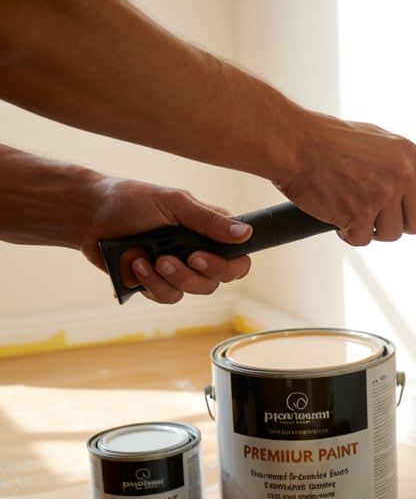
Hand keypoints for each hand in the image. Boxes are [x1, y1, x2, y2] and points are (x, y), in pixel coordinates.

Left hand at [79, 177, 253, 303]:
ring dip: (176, 277)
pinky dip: (153, 283)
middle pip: (220, 279)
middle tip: (188, 258)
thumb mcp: (174, 203)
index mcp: (207, 232)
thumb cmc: (130, 201)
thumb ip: (208, 220)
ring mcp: (177, 271)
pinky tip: (137, 265)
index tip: (206, 256)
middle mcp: (197, 253)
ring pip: (194, 291)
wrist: (88, 215)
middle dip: (202, 272)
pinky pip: (167, 296)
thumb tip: (245, 233)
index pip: (237, 257)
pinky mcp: (155, 284)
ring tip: (153, 260)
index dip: (232, 264)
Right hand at [273, 116, 415, 244]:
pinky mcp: (359, 214)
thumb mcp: (376, 141)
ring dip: (371, 229)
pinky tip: (338, 213)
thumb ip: (400, 164)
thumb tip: (415, 185)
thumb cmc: (328, 141)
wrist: (294, 144)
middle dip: (403, 225)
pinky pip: (363, 240)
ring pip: (391, 234)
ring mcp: (381, 197)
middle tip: (381, 214)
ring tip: (352, 205)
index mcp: (408, 156)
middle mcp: (401, 176)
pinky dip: (350, 234)